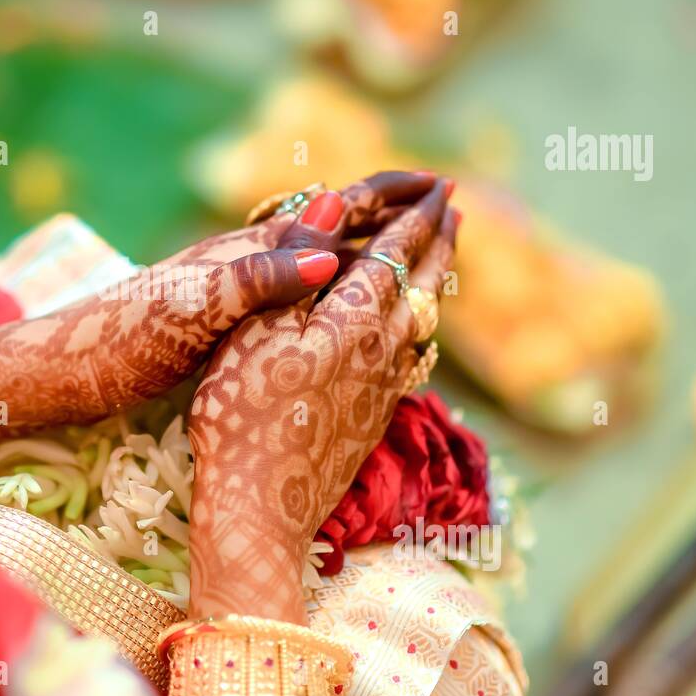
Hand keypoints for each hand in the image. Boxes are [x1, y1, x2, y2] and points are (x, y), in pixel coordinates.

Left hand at [0, 171, 435, 457]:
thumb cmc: (123, 340)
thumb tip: (334, 242)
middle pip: (332, 230)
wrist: (65, 371)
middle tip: (444, 218)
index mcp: (247, 252)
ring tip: (410, 259)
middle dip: (388, 221)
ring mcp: (235, 294)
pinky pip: (299, 298)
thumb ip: (259, 277)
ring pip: (317, 264)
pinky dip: (334, 294)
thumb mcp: (192, 308)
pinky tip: (340, 313)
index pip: (332, 209)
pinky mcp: (223, 325)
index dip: (385, 196)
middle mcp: (246, 264)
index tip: (439, 184)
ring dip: (366, 256)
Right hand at [187, 180, 457, 623]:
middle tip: (453, 210)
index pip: (396, 254)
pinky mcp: (374, 418)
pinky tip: (411, 336)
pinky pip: (412, 357)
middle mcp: (383, 351)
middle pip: (424, 286)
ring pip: (424, 323)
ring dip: (435, 284)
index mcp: (355, 320)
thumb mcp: (256, 332)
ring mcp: (383, 389)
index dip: (417, 217)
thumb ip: (298, 268)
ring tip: (440, 262)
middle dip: (440, 243)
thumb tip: (331, 204)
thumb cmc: (242, 416)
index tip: (440, 187)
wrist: (261, 509)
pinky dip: (420, 328)